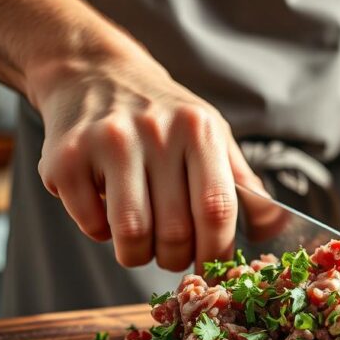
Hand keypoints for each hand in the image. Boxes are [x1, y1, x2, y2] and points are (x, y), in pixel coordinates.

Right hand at [29, 49, 265, 270]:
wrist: (93, 72)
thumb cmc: (164, 115)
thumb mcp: (212, 134)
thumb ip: (244, 183)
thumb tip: (276, 228)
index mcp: (199, 129)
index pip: (216, 209)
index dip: (218, 251)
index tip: (214, 267)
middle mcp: (155, 132)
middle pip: (174, 231)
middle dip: (177, 258)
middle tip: (174, 254)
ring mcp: (107, 143)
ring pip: (132, 234)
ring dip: (139, 256)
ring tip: (142, 245)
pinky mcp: (64, 159)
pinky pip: (91, 225)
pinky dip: (102, 235)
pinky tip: (108, 213)